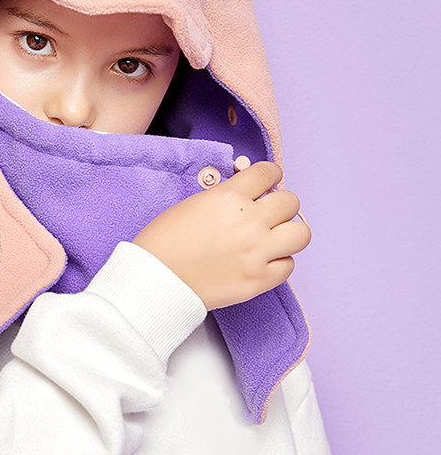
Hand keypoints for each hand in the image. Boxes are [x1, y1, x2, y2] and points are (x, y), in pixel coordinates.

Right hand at [132, 161, 310, 310]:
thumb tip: (251, 196)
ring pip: (301, 233)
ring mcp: (257, 253)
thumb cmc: (164, 242)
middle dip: (281, 204)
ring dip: (289, 231)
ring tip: (275, 236)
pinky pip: (289, 265)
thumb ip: (228, 197)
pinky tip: (264, 259)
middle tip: (271, 211)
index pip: (268, 174)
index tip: (270, 180)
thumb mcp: (194, 203)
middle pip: (290, 202)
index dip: (271, 175)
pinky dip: (280, 261)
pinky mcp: (258, 281)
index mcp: (229, 197)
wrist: (154, 280)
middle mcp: (249, 222)